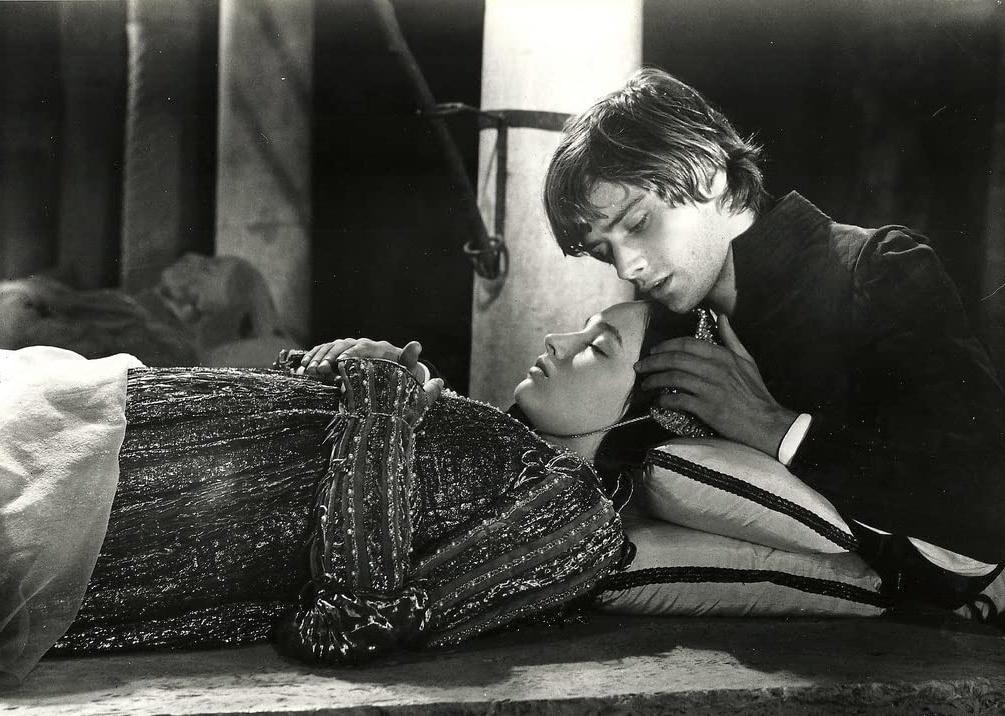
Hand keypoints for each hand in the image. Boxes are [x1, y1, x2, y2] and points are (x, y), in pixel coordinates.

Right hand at [299, 338, 441, 406]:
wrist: (394, 374)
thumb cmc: (402, 374)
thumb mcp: (408, 369)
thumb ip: (409, 359)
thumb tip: (416, 345)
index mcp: (376, 347)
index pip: (362, 347)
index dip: (350, 354)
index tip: (341, 364)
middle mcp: (360, 345)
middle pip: (342, 346)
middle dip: (330, 357)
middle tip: (320, 370)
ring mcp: (347, 349)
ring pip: (329, 348)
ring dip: (317, 358)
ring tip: (308, 372)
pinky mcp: (337, 357)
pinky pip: (321, 354)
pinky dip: (310, 359)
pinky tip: (301, 370)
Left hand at [634, 315, 796, 455]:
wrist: (765, 422)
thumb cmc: (756, 392)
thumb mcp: (747, 361)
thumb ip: (731, 339)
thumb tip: (721, 318)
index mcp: (723, 356)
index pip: (687, 344)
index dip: (666, 346)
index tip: (653, 351)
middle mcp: (714, 369)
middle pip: (675, 359)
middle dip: (653, 362)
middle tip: (640, 367)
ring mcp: (710, 388)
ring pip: (673, 378)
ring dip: (654, 380)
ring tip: (645, 385)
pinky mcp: (706, 408)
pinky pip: (678, 400)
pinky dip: (664, 400)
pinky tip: (657, 401)